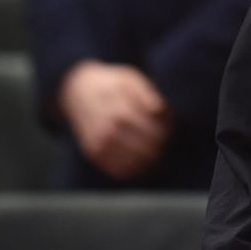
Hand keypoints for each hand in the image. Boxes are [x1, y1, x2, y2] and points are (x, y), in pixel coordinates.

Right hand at [58, 61, 171, 180]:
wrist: (77, 90)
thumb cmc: (111, 83)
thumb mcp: (130, 79)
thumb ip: (147, 94)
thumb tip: (160, 110)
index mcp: (122, 111)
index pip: (154, 132)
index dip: (168, 133)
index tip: (172, 129)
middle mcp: (109, 130)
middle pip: (147, 149)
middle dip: (162, 147)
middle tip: (168, 143)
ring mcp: (100, 144)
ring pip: (135, 164)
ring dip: (150, 161)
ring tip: (158, 153)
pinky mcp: (94, 154)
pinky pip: (118, 170)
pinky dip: (134, 171)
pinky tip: (143, 163)